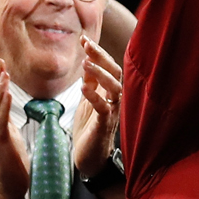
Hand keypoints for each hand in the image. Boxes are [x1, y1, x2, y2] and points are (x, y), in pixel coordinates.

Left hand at [72, 37, 122, 180]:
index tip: (84, 39)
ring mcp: (112, 112)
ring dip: (100, 74)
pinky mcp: (104, 125)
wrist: (89, 158)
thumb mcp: (88, 100)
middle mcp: (115, 99)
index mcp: (110, 92)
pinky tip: (83, 88)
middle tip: (87, 46)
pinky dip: (94, 97)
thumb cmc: (89, 129)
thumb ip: (90, 83)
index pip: (109, 66)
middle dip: (102, 57)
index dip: (98, 52)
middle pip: (116, 72)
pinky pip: (104, 108)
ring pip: (114, 88)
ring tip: (85, 64)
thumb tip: (87, 60)